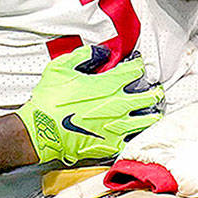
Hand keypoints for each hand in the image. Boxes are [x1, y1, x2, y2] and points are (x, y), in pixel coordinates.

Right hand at [15, 45, 163, 165]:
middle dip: (155, 92)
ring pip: (147, 121)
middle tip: (156, 91)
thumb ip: (84, 56)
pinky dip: (138, 136)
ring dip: (152, 114)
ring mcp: (117, 127)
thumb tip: (100, 52)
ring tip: (154, 113)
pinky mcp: (111, 144)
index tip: (138, 65)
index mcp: (109, 84)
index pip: (135, 71)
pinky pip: (133, 141)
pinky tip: (137, 134)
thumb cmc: (49, 100)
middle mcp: (118, 105)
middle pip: (149, 97)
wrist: (41, 131)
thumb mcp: (61, 67)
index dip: (139, 65)